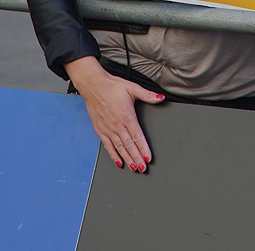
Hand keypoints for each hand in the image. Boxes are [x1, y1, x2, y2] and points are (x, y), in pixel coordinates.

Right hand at [65, 56, 164, 173]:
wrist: (93, 85)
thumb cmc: (112, 86)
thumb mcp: (132, 88)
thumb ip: (148, 95)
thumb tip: (160, 98)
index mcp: (127, 116)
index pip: (137, 137)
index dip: (144, 149)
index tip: (149, 158)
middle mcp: (117, 125)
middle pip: (129, 145)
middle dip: (137, 158)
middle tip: (143, 168)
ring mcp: (108, 128)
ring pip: (119, 147)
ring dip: (127, 158)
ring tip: (133, 167)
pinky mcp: (100, 129)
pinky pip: (107, 145)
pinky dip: (113, 154)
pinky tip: (119, 161)